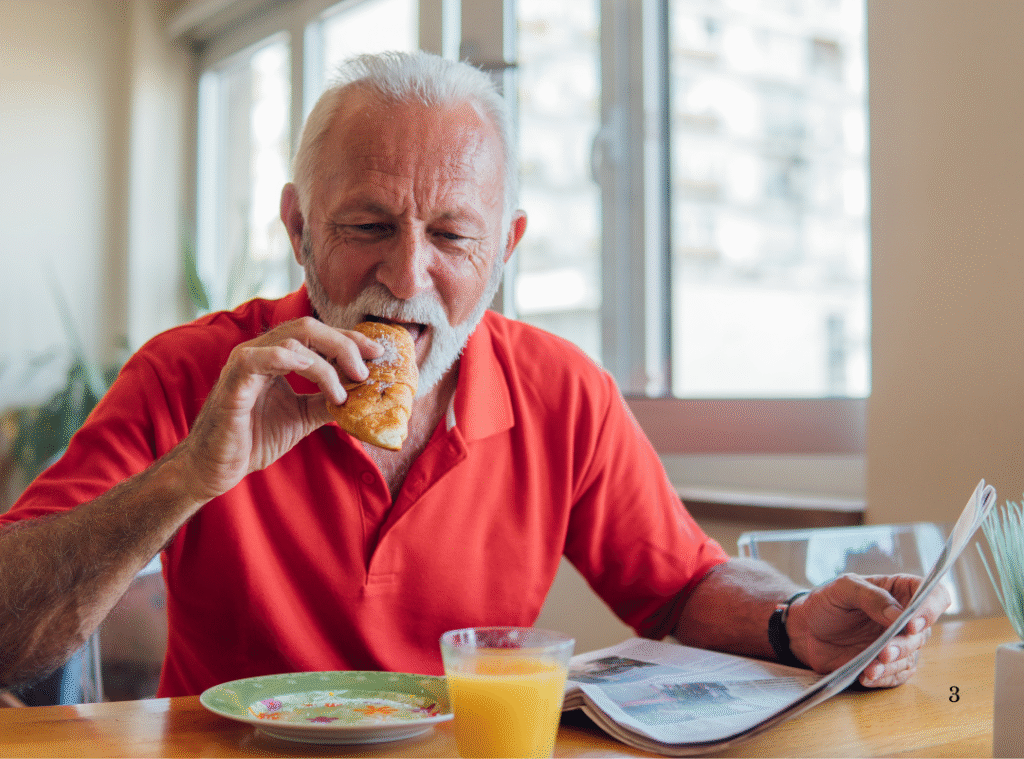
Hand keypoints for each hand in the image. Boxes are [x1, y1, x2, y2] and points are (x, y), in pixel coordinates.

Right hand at [175, 317, 382, 502]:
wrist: (217, 468)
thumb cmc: (253, 439)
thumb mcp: (302, 417)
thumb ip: (327, 401)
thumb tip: (364, 394)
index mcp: (276, 356)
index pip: (318, 334)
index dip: (350, 339)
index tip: (378, 353)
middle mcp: (260, 351)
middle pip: (309, 327)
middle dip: (344, 344)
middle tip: (366, 370)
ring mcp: (245, 362)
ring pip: (293, 339)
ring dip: (327, 363)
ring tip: (344, 391)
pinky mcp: (234, 381)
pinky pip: (262, 357)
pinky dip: (294, 360)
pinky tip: (318, 377)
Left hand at [787, 573, 950, 687]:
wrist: (805, 629)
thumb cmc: (826, 601)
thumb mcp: (843, 588)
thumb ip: (871, 596)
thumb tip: (899, 615)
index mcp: (900, 591)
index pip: (934, 596)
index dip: (931, 609)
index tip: (913, 623)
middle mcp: (905, 618)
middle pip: (922, 633)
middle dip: (904, 644)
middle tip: (884, 651)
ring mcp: (898, 643)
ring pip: (911, 657)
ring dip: (893, 665)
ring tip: (871, 667)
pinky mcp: (887, 665)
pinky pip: (896, 676)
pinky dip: (883, 678)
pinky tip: (867, 676)